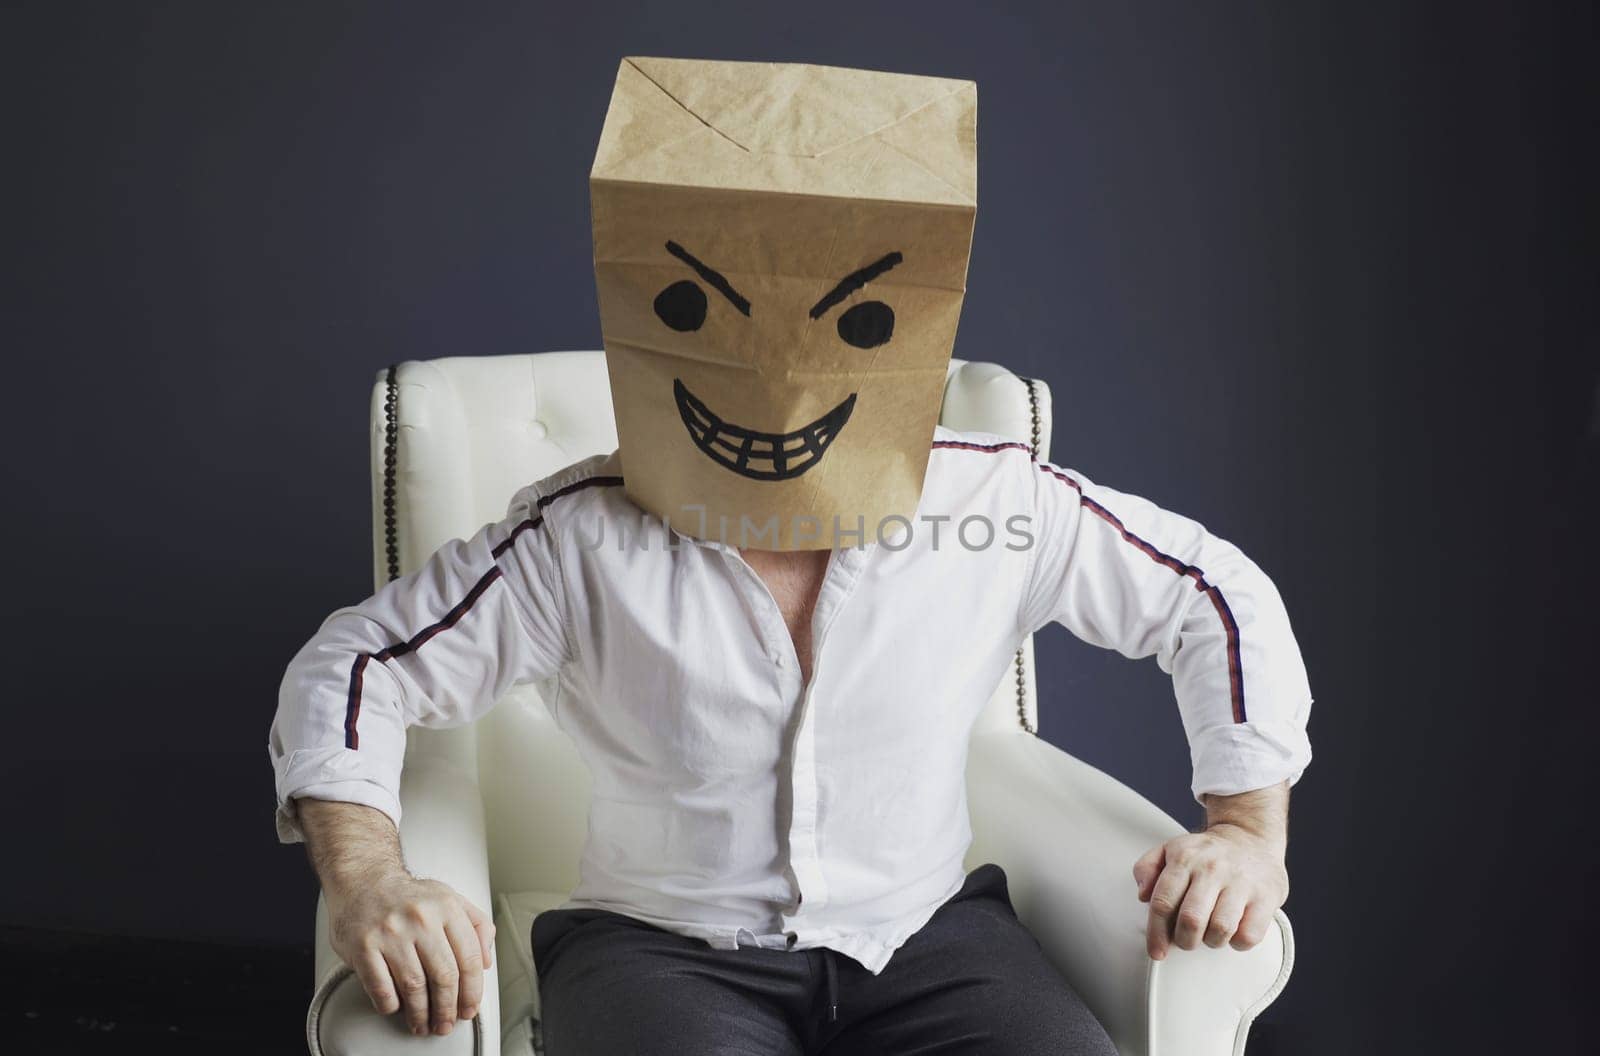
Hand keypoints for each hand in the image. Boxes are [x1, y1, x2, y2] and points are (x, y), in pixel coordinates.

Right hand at [325, 869, 495, 1036]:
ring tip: (422, 1024)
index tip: (468, 1008)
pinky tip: (396, 1007)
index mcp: (446, 907)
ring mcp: (390, 932)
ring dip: (420, 1014)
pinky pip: (381, 988)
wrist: (363, 880)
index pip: (469, 958)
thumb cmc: (409, 897)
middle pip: (444, 976)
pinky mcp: (364, 946)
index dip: (472, 991)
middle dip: (447, 1008)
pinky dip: (391, 1005)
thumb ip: (476, 925)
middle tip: (445, 1023)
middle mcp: (420, 918)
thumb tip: (486, 961)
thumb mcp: (450, 898)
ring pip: (414, 987)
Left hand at [1132, 782, 1290, 959]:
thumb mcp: (1170, 849)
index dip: (1156, 933)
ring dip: (1211, 942)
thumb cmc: (1204, 853)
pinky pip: (1248, 935)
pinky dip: (1237, 942)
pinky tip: (1234, 931)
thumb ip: (1147, 868)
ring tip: (1211, 933)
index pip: (1163, 902)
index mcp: (1184, 857)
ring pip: (1220, 930)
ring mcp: (1241, 881)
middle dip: (1184, 941)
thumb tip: (1142, 896)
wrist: (1251, 836)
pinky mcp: (1266, 895)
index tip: (1156, 952)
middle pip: (1191, 921)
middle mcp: (1212, 868)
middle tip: (1187, 940)